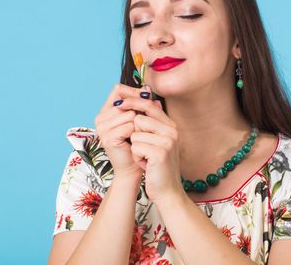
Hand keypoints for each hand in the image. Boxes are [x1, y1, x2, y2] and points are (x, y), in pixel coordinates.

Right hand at [94, 83, 147, 181]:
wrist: (133, 168)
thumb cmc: (137, 144)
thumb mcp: (139, 120)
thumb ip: (142, 104)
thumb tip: (148, 88)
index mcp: (106, 111)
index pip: (118, 89)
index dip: (133, 92)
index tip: (147, 98)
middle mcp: (101, 118)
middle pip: (126, 102)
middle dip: (139, 110)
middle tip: (143, 125)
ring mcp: (102, 128)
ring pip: (129, 114)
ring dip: (139, 124)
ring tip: (138, 136)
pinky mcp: (107, 137)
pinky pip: (129, 126)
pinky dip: (137, 133)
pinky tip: (135, 141)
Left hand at [118, 86, 183, 205]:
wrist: (167, 190)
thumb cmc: (157, 166)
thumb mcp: (156, 141)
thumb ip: (151, 123)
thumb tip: (142, 100)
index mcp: (171, 126)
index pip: (149, 105)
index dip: (133, 102)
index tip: (119, 103)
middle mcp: (171, 131)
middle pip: (139, 119)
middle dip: (134, 134)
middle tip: (143, 149)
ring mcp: (167, 141)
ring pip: (135, 133)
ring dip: (135, 147)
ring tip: (145, 158)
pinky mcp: (160, 153)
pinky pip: (136, 146)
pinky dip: (136, 156)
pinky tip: (145, 164)